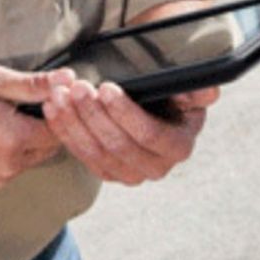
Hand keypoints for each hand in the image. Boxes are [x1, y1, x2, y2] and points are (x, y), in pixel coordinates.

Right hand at [0, 66, 73, 187]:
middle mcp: (10, 165)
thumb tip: (68, 79)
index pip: (61, 129)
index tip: (54, 91)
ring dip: (33, 135)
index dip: (62, 108)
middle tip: (34, 97)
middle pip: (50, 145)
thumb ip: (34, 84)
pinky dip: (17, 146)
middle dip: (49, 122)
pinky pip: (16, 163)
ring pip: (34, 156)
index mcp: (15, 139)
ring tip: (13, 110)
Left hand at [41, 80, 218, 184]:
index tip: (106, 87)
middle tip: (76, 87)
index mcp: (178, 146)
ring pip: (95, 152)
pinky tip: (52, 108)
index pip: (149, 134)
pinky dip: (64, 131)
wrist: (156, 103)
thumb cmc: (172, 92)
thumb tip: (207, 90)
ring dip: (73, 122)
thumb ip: (198, 89)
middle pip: (117, 145)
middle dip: (93, 114)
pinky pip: (80, 155)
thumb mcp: (189, 87)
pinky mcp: (105, 170)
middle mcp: (155, 167)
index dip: (125, 112)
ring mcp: (128, 173)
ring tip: (59, 94)